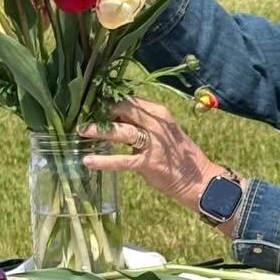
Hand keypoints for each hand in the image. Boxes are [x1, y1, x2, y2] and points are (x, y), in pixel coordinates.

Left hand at [81, 97, 233, 223]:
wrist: (199, 179)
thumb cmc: (177, 156)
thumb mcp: (161, 133)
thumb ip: (139, 124)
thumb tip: (112, 118)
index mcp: (159, 113)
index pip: (129, 99)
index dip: (108, 100)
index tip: (91, 105)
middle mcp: (156, 124)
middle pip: (123, 108)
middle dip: (100, 111)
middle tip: (82, 115)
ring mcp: (154, 143)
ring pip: (120, 130)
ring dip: (98, 130)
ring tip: (80, 131)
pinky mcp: (150, 163)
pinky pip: (122, 160)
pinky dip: (103, 160)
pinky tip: (88, 161)